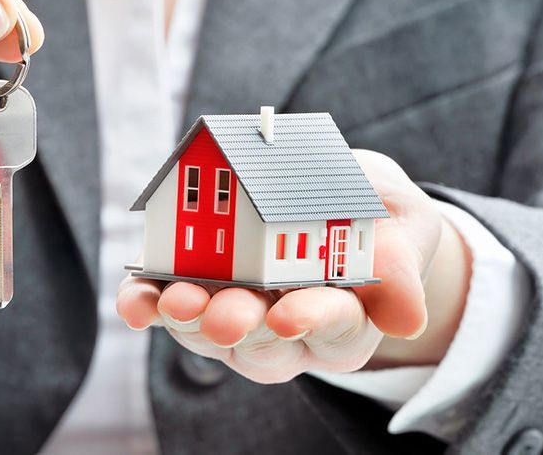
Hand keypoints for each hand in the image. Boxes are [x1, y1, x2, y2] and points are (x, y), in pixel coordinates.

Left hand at [116, 150, 470, 382]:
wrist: (339, 199)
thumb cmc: (376, 215)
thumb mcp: (402, 225)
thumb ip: (399, 264)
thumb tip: (407, 319)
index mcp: (351, 319)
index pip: (336, 330)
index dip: (313, 322)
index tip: (290, 314)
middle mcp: (291, 330)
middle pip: (266, 342)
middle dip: (241, 325)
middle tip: (224, 315)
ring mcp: (242, 315)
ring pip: (212, 335)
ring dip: (188, 319)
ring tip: (171, 299)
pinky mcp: (201, 294)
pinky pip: (170, 309)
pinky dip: (148, 304)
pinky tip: (135, 298)